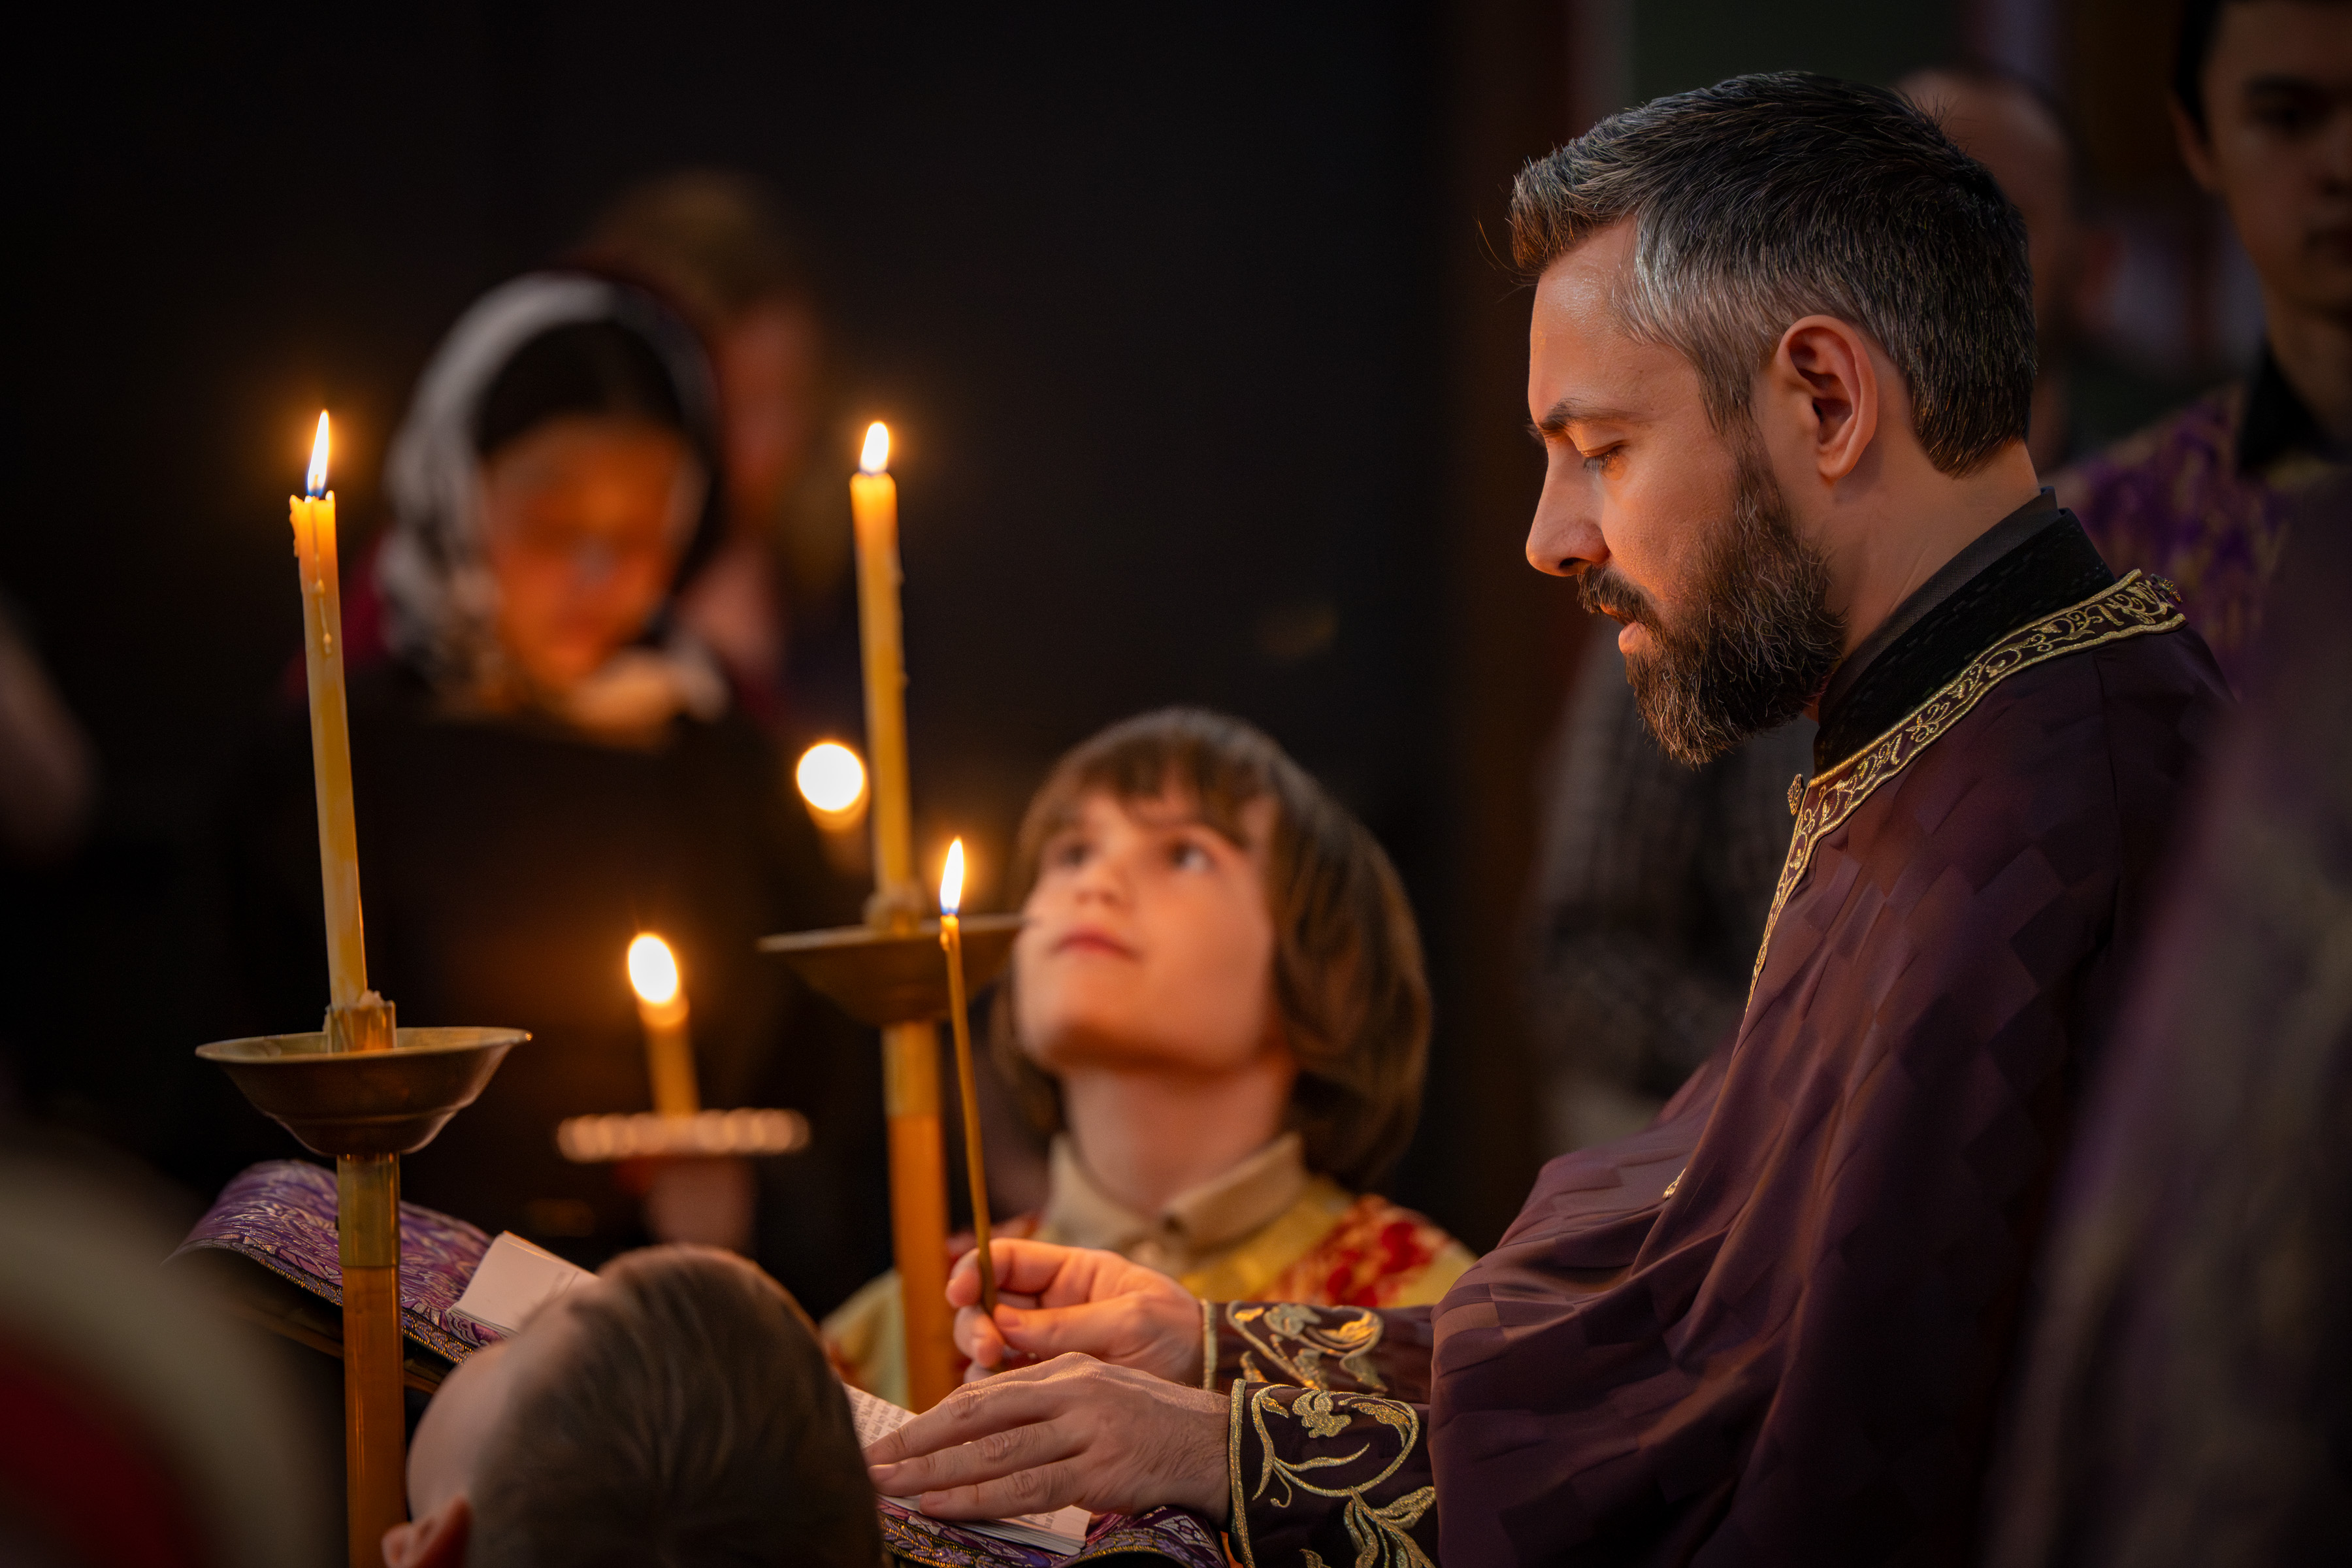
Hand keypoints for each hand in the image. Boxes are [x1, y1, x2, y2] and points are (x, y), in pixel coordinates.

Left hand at [865, 1353, 1229, 1521]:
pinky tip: (942, 1503)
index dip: (928, 1421)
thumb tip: (976, 1435)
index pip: (981, 1395)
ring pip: (994, 1453)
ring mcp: (1085, 1429)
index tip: (887, 1442)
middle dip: (915, 1443)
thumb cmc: (1149, 1425)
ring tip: (889, 1487)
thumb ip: (1040, 1409)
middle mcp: (1069, 1391)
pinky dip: (978, 1496)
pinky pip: (1027, 1486)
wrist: (1217, 1442)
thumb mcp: (1094, 1396)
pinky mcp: (1099, 1468)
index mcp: (1063, 1369)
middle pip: (975, 1418)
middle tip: (869, 1464)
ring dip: (933, 1472)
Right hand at [949, 1239, 1200, 1384]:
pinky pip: (1006, 1386)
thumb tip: (1003, 1324)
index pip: (1005, 1260)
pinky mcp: (1048, 1387)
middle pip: (985, 1304)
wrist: (1208, 1377)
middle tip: (988, 1348)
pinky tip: (1001, 1402)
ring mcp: (1045, 1348)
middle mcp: (1049, 1307)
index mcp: (1070, 1273)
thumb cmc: (1178, 1334)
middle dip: (974, 1322)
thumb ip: (1068, 1324)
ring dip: (980, 1359)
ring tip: (996, 1372)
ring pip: (987, 1347)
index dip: (974, 1271)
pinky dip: (994, 1393)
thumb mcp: (1130, 1319)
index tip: (961, 1294)